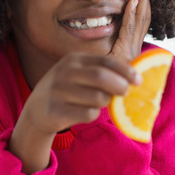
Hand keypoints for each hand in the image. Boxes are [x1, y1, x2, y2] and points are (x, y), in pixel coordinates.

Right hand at [8, 0, 149, 173]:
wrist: (35, 112)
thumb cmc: (66, 92)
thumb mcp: (77, 75)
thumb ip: (100, 72)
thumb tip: (133, 75)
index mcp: (73, 60)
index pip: (106, 61)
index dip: (125, 70)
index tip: (139, 81)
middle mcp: (64, 72)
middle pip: (102, 77)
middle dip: (120, 86)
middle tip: (125, 94)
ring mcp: (58, 91)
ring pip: (98, 98)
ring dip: (105, 103)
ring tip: (98, 103)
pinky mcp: (56, 111)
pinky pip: (88, 114)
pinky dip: (93, 115)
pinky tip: (85, 113)